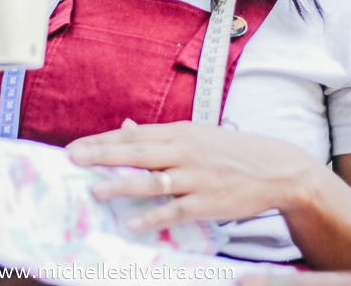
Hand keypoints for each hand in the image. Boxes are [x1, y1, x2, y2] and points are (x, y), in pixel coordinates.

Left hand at [67, 119, 321, 232]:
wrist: (279, 169)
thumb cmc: (232, 152)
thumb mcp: (197, 136)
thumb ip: (160, 136)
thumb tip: (125, 127)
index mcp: (181, 133)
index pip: (134, 135)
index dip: (103, 140)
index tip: (76, 146)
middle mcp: (186, 151)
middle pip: (137, 152)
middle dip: (102, 155)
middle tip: (72, 158)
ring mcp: (197, 177)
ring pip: (153, 180)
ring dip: (122, 184)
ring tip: (94, 190)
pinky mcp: (209, 202)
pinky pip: (176, 210)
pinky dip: (154, 216)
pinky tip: (133, 222)